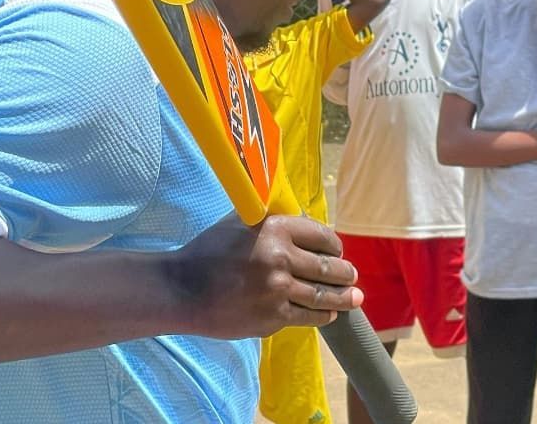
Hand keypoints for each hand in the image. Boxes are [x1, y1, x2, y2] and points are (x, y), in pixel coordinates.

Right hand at [166, 213, 361, 339]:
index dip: (335, 245)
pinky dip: (323, 316)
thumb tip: (304, 219)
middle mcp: (281, 257)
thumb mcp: (240, 222)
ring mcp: (278, 290)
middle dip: (345, 273)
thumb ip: (272, 220)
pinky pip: (309, 317)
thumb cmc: (209, 251)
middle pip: (330, 267)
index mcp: (275, 228)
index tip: (337, 250)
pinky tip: (329, 314)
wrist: (182, 289)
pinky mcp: (273, 317)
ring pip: (324, 295)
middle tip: (351, 275)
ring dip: (343, 297)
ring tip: (354, 297)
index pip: (322, 236)